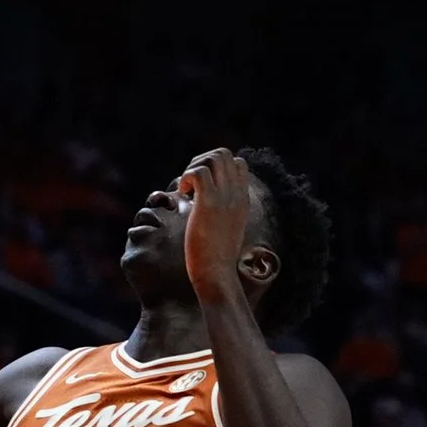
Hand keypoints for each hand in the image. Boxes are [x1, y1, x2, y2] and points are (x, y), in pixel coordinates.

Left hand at [180, 148, 255, 304]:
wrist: (216, 272)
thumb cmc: (216, 255)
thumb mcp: (225, 226)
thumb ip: (221, 209)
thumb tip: (202, 199)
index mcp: (242, 199)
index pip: (238, 163)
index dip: (215, 165)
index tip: (202, 183)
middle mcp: (236, 195)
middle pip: (224, 154)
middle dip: (202, 160)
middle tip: (191, 182)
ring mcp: (224, 198)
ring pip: (212, 159)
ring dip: (194, 167)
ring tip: (187, 189)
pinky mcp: (208, 204)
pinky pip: (198, 173)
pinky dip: (187, 177)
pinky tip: (184, 195)